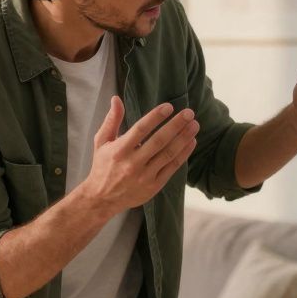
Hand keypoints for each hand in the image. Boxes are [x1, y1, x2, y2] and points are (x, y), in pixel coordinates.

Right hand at [79, 97, 198, 214]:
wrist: (102, 198)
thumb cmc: (102, 166)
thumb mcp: (101, 142)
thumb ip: (111, 120)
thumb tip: (116, 98)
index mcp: (119, 150)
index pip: (141, 129)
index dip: (156, 117)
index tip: (169, 107)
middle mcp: (132, 163)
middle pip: (159, 141)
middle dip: (176, 125)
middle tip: (189, 113)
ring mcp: (145, 176)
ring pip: (168, 154)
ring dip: (184, 138)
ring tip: (194, 125)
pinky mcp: (153, 186)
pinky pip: (172, 167)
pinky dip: (183, 154)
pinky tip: (191, 142)